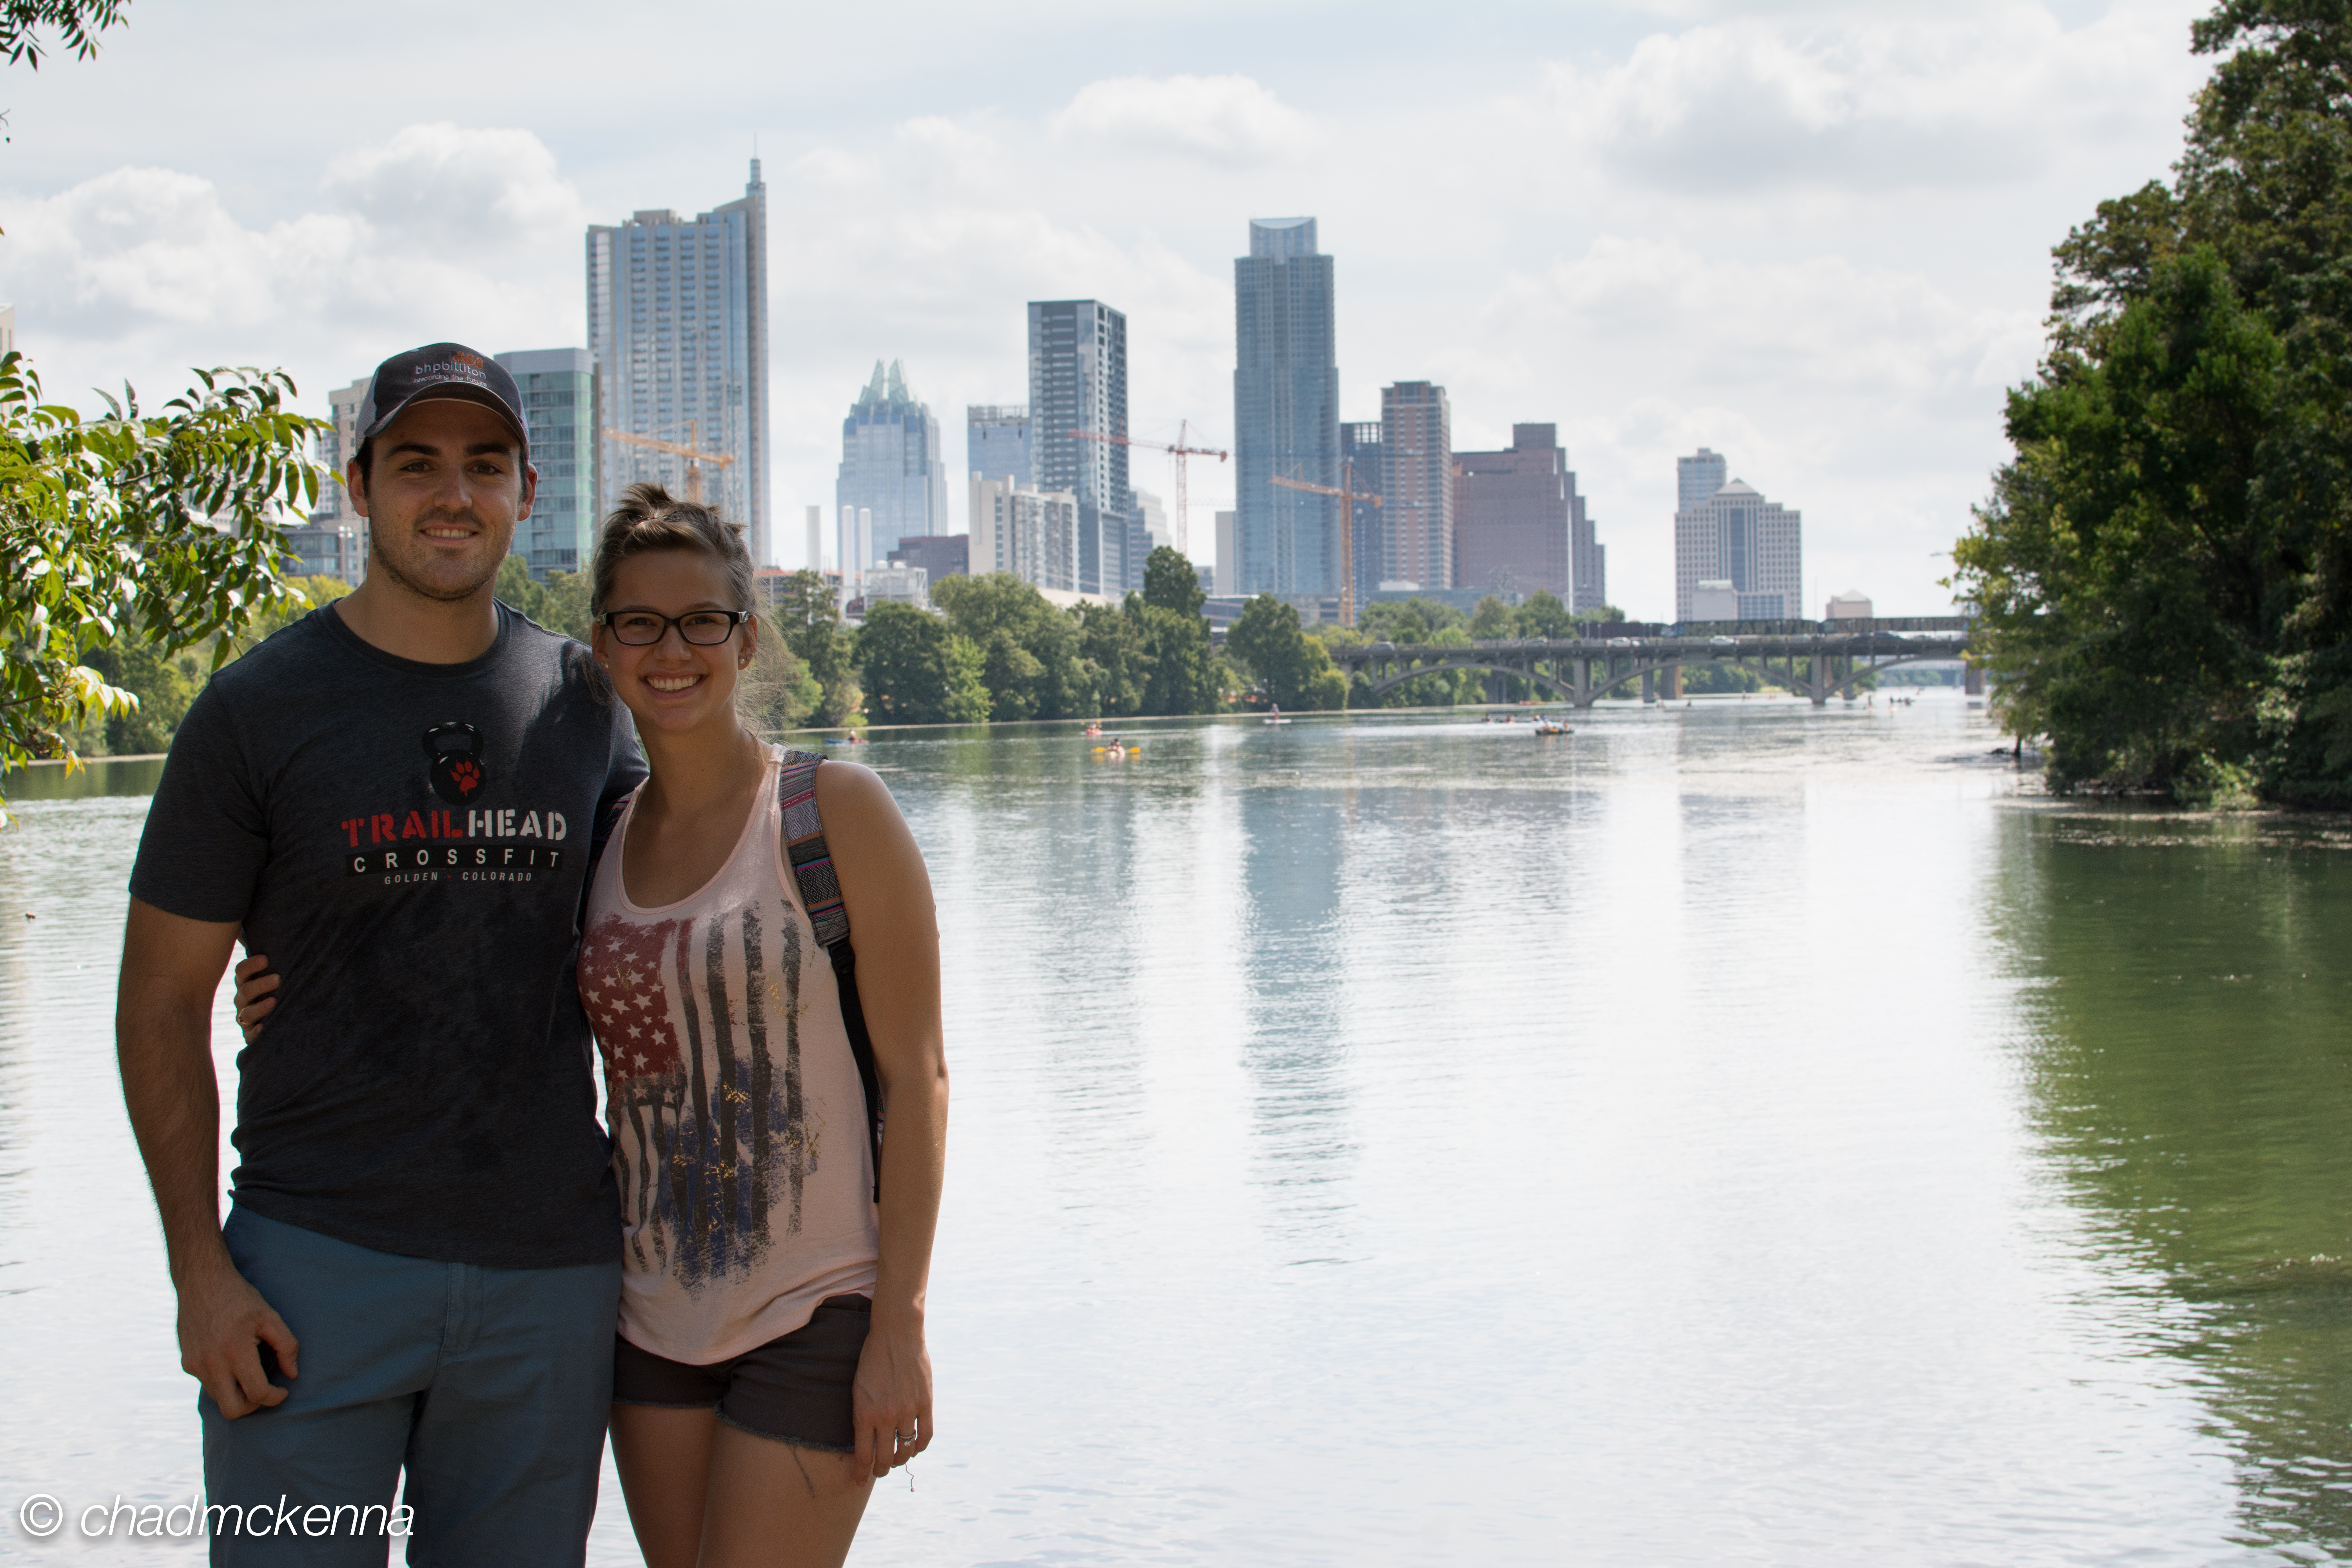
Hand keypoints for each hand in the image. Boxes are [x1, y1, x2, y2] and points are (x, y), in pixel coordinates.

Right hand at [178, 1255, 298, 1418]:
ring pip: (219, 1399)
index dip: (275, 1398)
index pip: (257, 1393)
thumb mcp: (269, 1317)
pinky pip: (208, 1385)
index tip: (283, 1390)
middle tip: (265, 1389)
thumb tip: (292, 1374)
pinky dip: (223, 1382)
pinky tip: (232, 1362)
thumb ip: (286, 1346)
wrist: (200, 1282)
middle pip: (233, 1410)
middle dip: (253, 1406)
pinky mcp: (187, 1364)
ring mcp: (195, 1366)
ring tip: (250, 1371)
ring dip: (237, 1393)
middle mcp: (211, 1364)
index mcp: (235, 1352)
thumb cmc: (239, 1298)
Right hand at [231, 953, 277, 1043]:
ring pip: (246, 1014)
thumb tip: (267, 925)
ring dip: (259, 1007)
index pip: (242, 972)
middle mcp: (243, 1000)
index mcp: (246, 982)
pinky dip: (255, 1033)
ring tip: (274, 1001)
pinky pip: (249, 1036)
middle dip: (259, 984)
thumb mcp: (275, 971)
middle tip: (278, 978)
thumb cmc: (278, 989)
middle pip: (244, 991)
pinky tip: (263, 1028)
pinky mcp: (251, 1036)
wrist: (279, 1019)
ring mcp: (246, 1018)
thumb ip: (270, 956)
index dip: (251, 965)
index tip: (266, 959)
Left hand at [851, 1314, 932, 1477]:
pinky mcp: (925, 1403)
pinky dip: (920, 1446)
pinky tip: (915, 1447)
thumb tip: (866, 1441)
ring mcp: (908, 1410)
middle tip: (879, 1471)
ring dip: (901, 1459)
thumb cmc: (872, 1360)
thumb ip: (862, 1416)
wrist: (896, 1334)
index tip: (859, 1480)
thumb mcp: (858, 1389)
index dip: (861, 1472)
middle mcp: (886, 1416)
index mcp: (864, 1414)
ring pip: (906, 1449)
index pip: (863, 1455)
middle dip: (880, 1470)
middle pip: (885, 1458)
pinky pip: (926, 1435)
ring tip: (897, 1459)